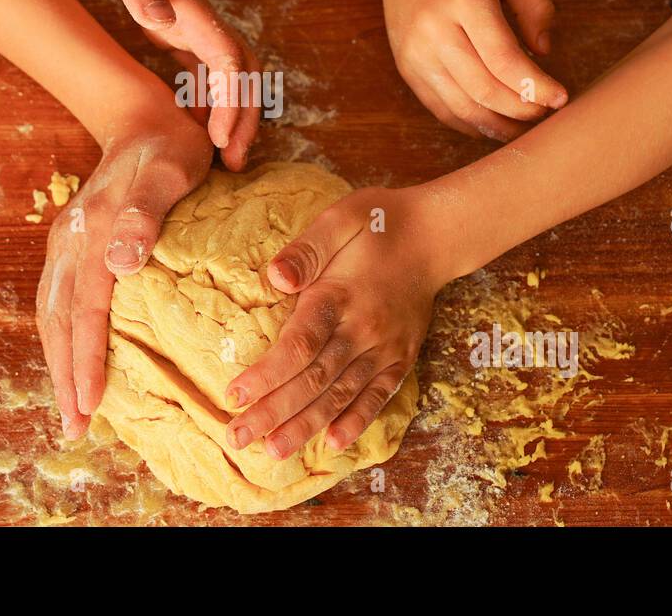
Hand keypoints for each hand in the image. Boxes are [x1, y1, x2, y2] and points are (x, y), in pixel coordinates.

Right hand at [35, 98, 211, 439]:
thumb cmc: (170, 148)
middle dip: (65, 377)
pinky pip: (56, 300)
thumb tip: (119, 263)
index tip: (90, 406)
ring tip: (70, 410)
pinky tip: (71, 361)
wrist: (143, 118)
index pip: (85, 311)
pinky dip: (59, 338)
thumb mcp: (169, 172)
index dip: (86, 361)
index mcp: (91, 232)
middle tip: (76, 428)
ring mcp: (65, 242)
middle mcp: (70, 241)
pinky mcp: (70, 243)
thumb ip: (144, 215)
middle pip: (59, 321)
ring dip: (58, 364)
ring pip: (51, 314)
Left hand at [66, 0, 259, 169]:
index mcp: (186, 4)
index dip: (231, 105)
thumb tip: (160, 20)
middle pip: (240, 74)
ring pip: (226, 73)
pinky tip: (194, 123)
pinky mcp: (174, 18)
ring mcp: (187, 17)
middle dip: (244, 119)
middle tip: (235, 166)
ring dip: (231, 112)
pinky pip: (203, 67)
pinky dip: (206, 98)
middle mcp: (195, 14)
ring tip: (224, 155)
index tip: (222, 143)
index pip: (227, 62)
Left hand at [223, 185, 446, 458]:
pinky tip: (333, 443)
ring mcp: (385, 348)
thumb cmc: (378, 223)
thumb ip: (307, 249)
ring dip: (306, 425)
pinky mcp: (400, 357)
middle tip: (238, 438)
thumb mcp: (340, 220)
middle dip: (274, 412)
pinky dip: (357, 421)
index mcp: (340, 297)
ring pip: (341, 395)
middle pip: (314, 380)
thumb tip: (276, 277)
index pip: (299, 345)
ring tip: (274, 451)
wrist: (437, 234)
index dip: (266, 374)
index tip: (234, 396)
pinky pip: (378, 395)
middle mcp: (363, 330)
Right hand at [373, 0, 567, 140]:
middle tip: (547, 111)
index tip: (561, 97)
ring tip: (526, 126)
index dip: (535, 86)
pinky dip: (472, 124)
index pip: (503, 58)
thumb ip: (535, 4)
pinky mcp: (407, 69)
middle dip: (522, 109)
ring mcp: (415, 54)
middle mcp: (434, 30)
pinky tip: (495, 123)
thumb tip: (543, 53)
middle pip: (484, 89)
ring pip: (462, 107)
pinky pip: (442, 109)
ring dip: (499, 126)